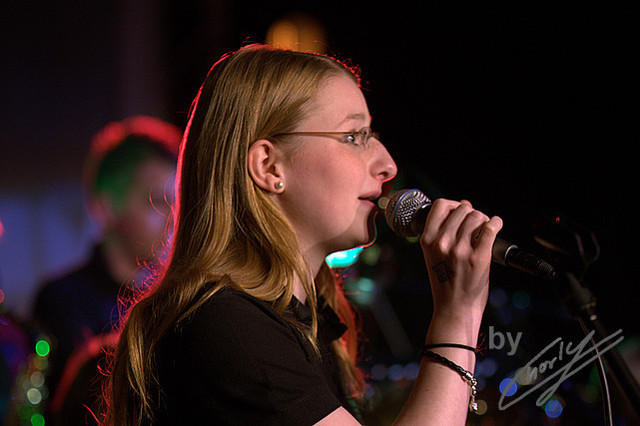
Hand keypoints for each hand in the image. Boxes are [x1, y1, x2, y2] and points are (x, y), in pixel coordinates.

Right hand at [419, 199, 502, 319]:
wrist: (454, 308)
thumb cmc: (445, 283)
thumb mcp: (433, 255)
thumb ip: (443, 232)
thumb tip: (463, 206)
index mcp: (427, 240)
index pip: (440, 205)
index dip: (453, 204)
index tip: (460, 211)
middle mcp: (442, 242)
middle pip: (462, 209)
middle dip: (471, 212)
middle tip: (476, 224)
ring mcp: (460, 250)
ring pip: (477, 216)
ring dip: (484, 219)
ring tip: (485, 229)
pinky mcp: (479, 257)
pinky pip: (490, 228)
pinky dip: (496, 223)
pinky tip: (497, 225)